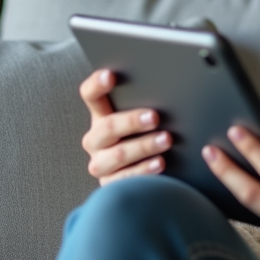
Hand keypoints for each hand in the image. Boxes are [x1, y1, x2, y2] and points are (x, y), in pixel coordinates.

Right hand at [78, 69, 171, 185]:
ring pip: (118, 154)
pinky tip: (160, 163)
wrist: (146, 181)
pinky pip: (125, 178)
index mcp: (102, 116)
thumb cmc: (148, 138)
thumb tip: (168, 90)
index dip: (96, 84)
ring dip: (143, 146)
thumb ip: (146, 106)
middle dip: (132, 121)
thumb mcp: (144, 121)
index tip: (110, 75)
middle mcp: (96, 139)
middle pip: (107, 126)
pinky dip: (144, 170)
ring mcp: (101, 163)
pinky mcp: (109, 184)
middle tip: (155, 117)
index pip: (90, 95)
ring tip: (166, 140)